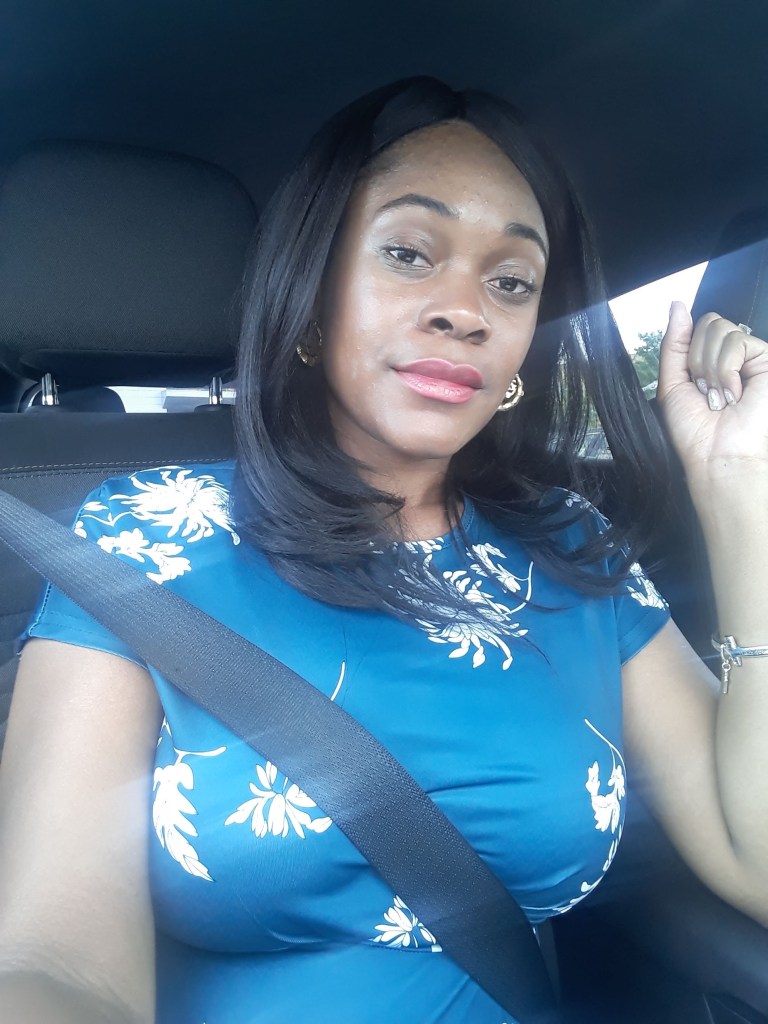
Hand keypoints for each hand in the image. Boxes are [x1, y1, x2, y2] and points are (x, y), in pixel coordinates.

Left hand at [656, 302, 767, 486]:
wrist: (716, 454)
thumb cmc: (694, 429)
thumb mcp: (672, 383)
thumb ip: (674, 343)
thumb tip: (677, 305)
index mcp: (709, 361)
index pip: (696, 328)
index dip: (687, 354)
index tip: (692, 385)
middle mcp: (731, 357)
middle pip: (708, 323)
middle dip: (697, 361)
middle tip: (706, 393)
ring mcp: (751, 358)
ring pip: (721, 330)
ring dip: (711, 369)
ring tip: (720, 396)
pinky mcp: (766, 361)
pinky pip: (737, 341)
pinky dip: (727, 370)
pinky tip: (734, 394)